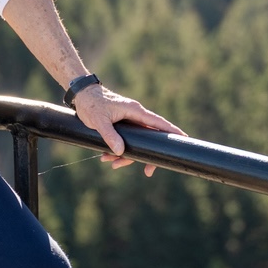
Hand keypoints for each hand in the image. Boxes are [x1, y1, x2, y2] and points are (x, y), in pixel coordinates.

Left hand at [71, 85, 185, 175]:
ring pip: (136, 143)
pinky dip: (118, 151)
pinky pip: (126, 141)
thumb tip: (121, 151)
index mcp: (135, 111)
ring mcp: (130, 121)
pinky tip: (106, 157)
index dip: (173, 131)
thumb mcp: (99, 121)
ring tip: (108, 162)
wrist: (82, 95)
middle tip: (148, 172)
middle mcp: (135, 116)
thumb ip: (110, 135)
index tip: (185, 139)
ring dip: (125, 156)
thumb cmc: (91, 104)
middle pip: (150, 138)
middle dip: (146, 157)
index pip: (159, 123)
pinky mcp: (122, 125)